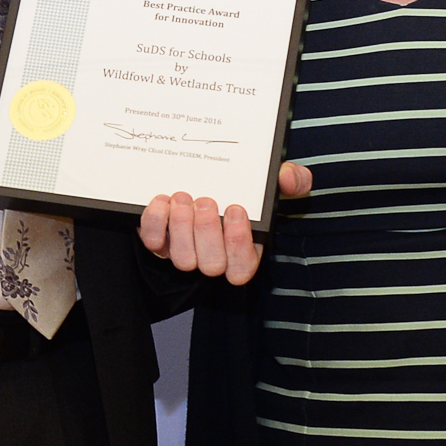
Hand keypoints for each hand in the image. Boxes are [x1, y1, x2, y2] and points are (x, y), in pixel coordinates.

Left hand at [139, 163, 312, 284]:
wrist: (207, 177)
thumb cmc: (247, 187)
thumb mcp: (274, 181)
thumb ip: (292, 179)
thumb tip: (287, 177)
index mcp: (245, 250)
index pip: (242, 268)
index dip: (238, 244)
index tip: (236, 208)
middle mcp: (214, 257)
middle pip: (211, 265)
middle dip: (207, 232)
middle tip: (206, 200)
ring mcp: (186, 251)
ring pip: (182, 259)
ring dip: (181, 227)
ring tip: (183, 198)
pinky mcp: (160, 240)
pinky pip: (153, 242)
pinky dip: (155, 221)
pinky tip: (163, 200)